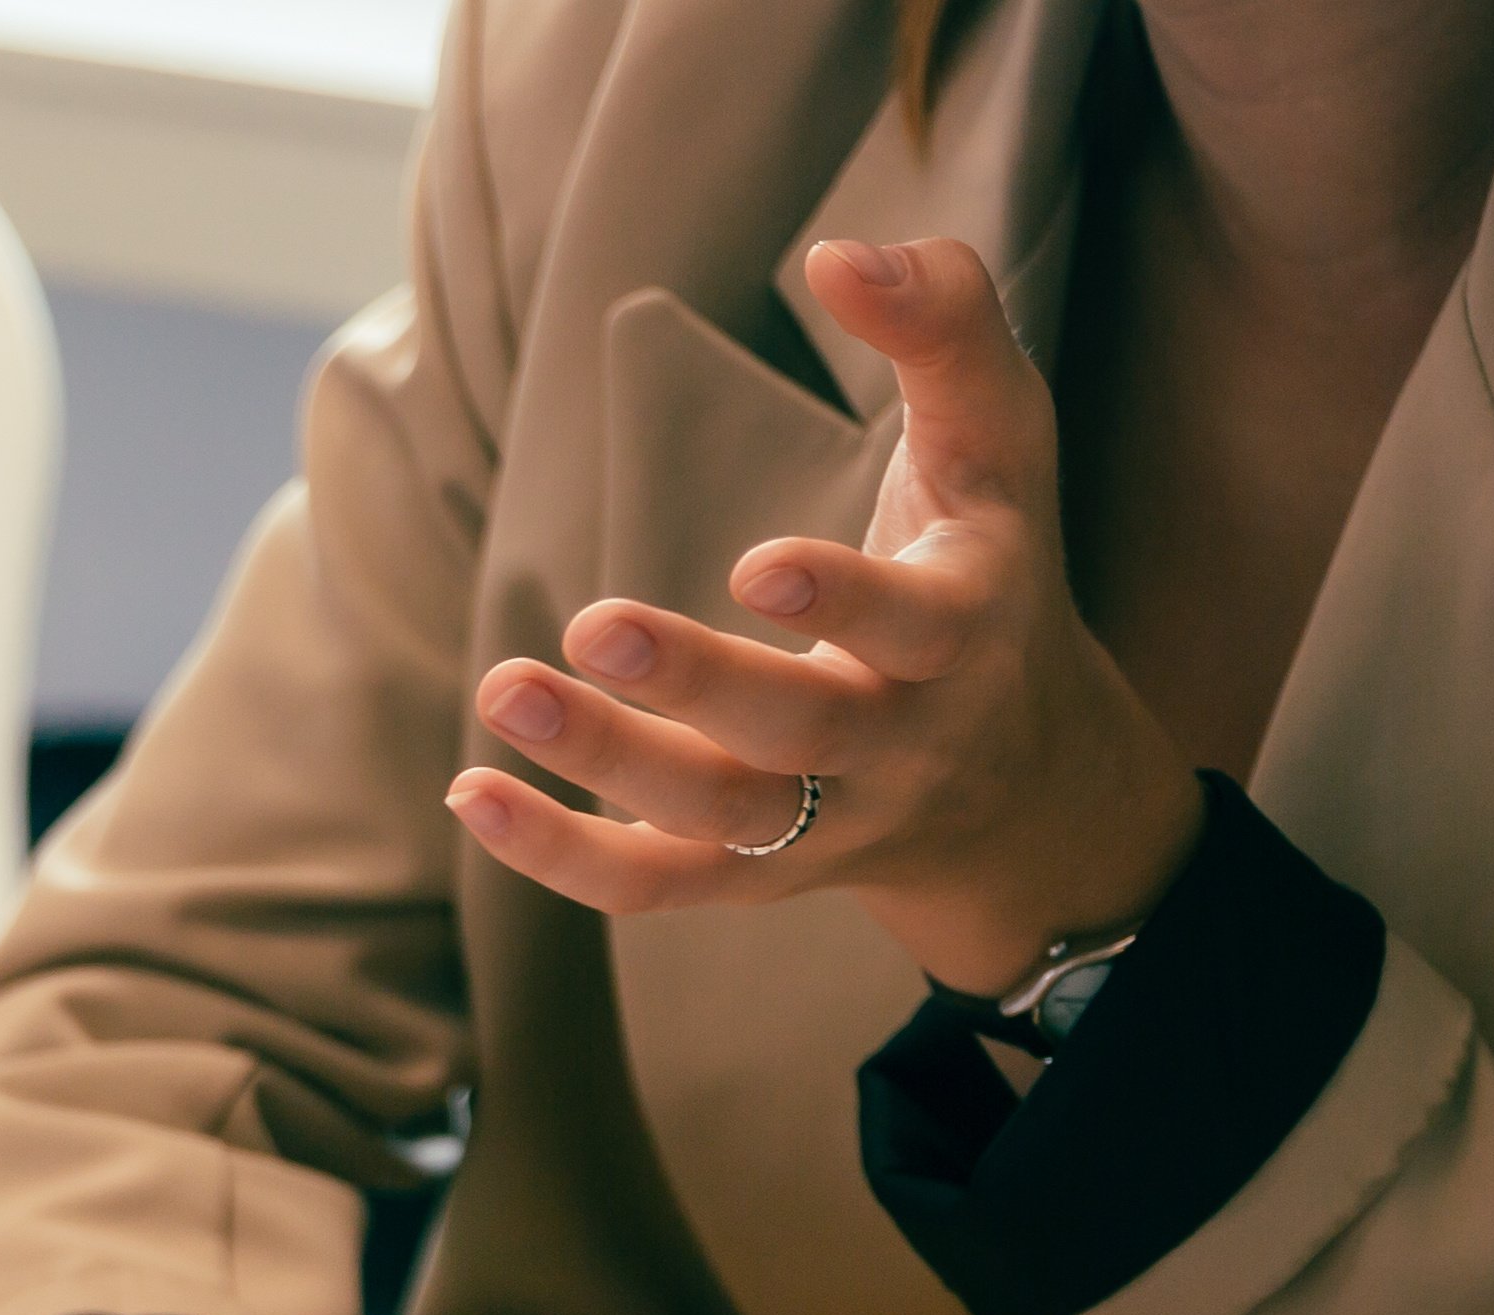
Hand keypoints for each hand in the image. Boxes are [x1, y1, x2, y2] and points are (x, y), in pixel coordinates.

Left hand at [446, 235, 1200, 998]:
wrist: (1023, 776)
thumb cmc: (987, 564)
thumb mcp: (1001, 442)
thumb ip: (944, 325)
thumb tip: (841, 251)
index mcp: (968, 629)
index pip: (915, 625)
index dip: (842, 604)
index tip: (756, 564)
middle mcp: (901, 741)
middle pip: (800, 730)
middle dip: (700, 685)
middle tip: (596, 623)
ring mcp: (825, 820)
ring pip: (718, 815)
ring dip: (605, 764)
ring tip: (505, 689)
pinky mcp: (753, 873)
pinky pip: (653, 884)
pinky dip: (559, 855)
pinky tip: (470, 792)